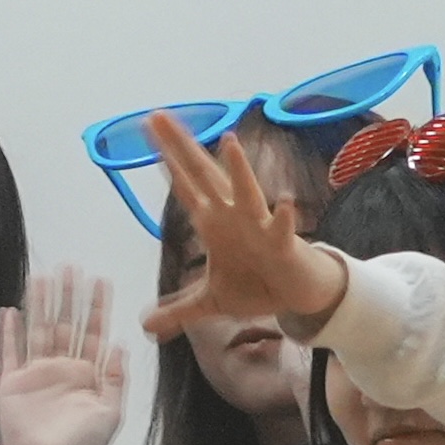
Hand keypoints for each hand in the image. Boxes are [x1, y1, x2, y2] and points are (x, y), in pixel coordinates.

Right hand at [0, 264, 129, 444]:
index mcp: (86, 376)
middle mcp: (60, 371)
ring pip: (37, 330)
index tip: (100, 281)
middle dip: (68, 297)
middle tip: (70, 267)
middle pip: (64, 324)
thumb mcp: (111, 414)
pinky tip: (10, 311)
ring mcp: (34, 376)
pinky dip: (7, 333)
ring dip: (39, 304)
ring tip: (41, 277)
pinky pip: (8, 352)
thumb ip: (115, 379)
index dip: (96, 307)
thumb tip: (119, 346)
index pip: (92, 333)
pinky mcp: (10, 385)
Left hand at [135, 112, 347, 338]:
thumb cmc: (256, 285)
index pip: (185, 186)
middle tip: (159, 117)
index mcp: (214, 223)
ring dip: (239, 171)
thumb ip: (178, 311)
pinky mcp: (283, 246)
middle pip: (203, 176)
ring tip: (229, 141)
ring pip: (247, 194)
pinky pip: (284, 230)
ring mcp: (258, 227)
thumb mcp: (210, 303)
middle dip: (182, 148)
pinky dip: (284, 219)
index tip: (148, 129)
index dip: (167, 161)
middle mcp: (233, 216)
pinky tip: (286, 203)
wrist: (297, 294)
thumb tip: (147, 327)